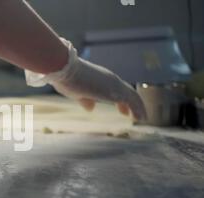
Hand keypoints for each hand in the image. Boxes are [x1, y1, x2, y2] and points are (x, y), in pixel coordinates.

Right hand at [26, 39, 146, 119]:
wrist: (65, 70)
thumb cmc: (67, 79)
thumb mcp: (76, 92)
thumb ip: (85, 99)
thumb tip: (91, 108)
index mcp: (100, 79)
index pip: (115, 89)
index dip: (121, 100)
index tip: (123, 110)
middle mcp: (110, 79)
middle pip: (126, 91)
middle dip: (132, 104)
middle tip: (133, 115)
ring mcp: (114, 84)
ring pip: (132, 96)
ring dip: (138, 107)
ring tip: (142, 118)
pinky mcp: (116, 90)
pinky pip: (132, 101)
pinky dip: (138, 109)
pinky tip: (141, 118)